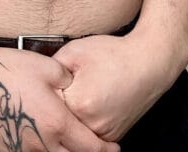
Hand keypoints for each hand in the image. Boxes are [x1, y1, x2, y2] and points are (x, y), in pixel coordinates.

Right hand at [0, 43, 120, 151]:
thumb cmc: (10, 69)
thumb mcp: (48, 66)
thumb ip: (69, 80)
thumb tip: (75, 86)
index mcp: (56, 123)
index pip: (91, 148)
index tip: (114, 150)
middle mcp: (40, 143)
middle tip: (90, 147)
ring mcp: (19, 151)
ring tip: (63, 143)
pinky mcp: (0, 151)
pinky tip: (37, 143)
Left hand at [53, 32, 177, 141]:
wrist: (148, 62)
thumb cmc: (112, 54)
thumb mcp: (74, 51)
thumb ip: (51, 68)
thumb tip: (39, 80)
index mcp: (78, 104)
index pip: (48, 103)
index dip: (47, 89)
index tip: (52, 81)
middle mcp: (92, 124)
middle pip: (60, 118)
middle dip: (58, 103)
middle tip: (65, 86)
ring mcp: (105, 132)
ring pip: (74, 127)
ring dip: (71, 113)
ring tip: (80, 91)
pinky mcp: (114, 134)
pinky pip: (90, 130)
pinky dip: (85, 118)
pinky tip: (90, 100)